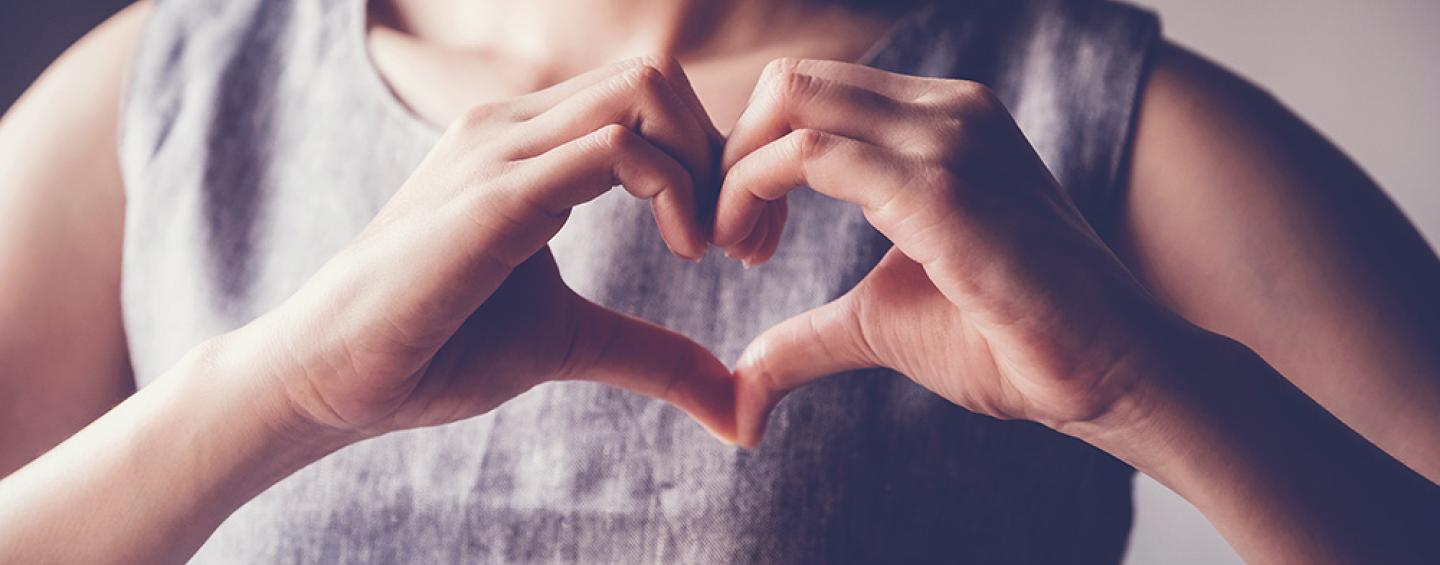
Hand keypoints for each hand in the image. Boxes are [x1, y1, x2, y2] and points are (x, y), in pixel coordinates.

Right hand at [225, 57, 736, 443]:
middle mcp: (512, 127)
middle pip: (656, 79)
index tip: (736, 242)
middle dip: (722, 154)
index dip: (711, 161)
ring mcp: (499, 150)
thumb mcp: (570, 341)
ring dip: (705, 165)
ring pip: (643, 91)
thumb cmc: (437, 348)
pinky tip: (682, 250)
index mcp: (526, 145)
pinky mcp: (495, 195)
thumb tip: (733, 403)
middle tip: (739, 242)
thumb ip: (651, 354)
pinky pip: (614, 147)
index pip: (647, 100)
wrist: (330, 377)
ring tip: (709, 246)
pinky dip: (674, 190)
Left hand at [717, 59, 1186, 446]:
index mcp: (939, 122)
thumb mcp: (882, 322)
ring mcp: (948, 140)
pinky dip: (754, 192)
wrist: (1108, 373)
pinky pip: (812, 155)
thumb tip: (742, 388)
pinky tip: (755, 254)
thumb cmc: (1008, 341)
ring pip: (792, 100)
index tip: (745, 239)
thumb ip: (808, 335)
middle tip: (729, 240)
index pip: (812, 94)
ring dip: (737, 175)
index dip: (754, 157)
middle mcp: (945, 111)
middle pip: (791, 81)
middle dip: (732, 154)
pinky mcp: (942, 188)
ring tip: (743, 252)